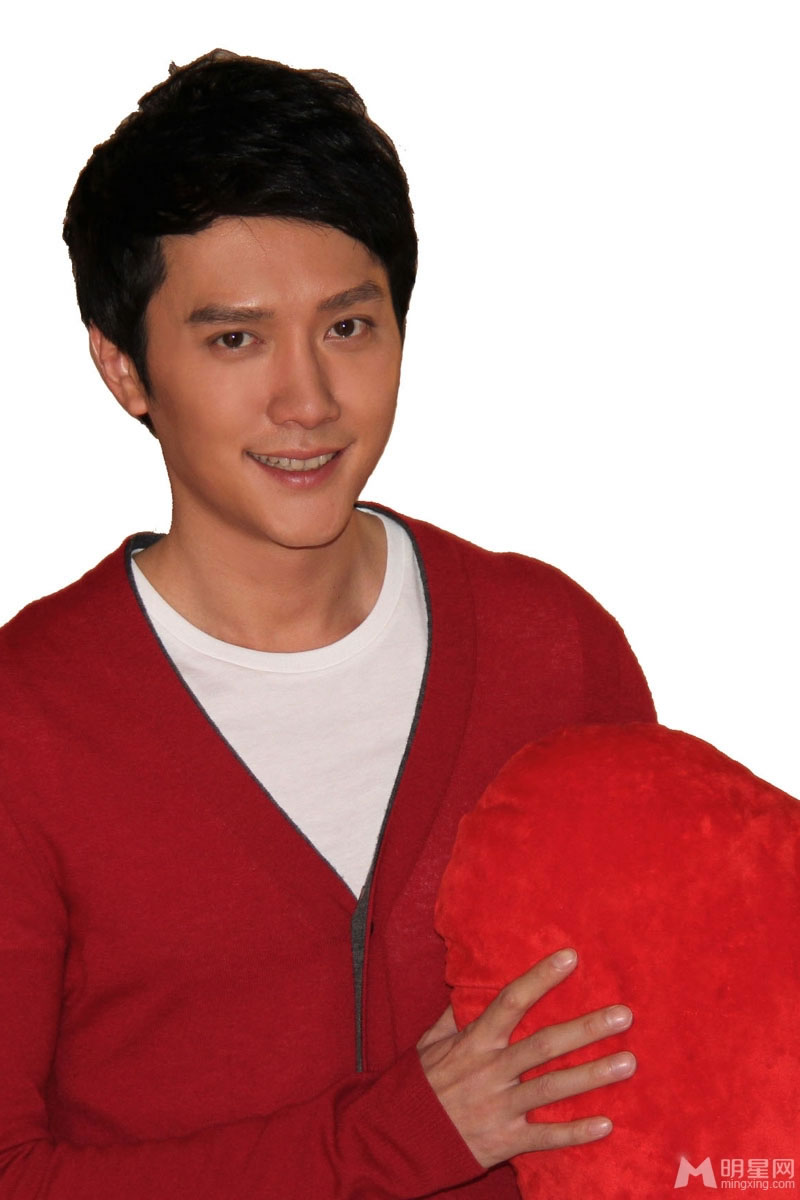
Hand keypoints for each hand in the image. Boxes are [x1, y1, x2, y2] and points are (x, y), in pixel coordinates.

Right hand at [417, 948, 634, 1168]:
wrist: (399, 1138)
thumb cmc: (418, 1085)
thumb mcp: (430, 1044)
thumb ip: (455, 1016)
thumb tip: (472, 986)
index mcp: (474, 1042)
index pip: (511, 1002)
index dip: (540, 978)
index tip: (570, 957)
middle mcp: (491, 1071)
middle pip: (544, 1045)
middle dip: (586, 1029)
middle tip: (624, 1016)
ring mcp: (500, 1107)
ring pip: (553, 1088)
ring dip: (593, 1076)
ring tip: (629, 1062)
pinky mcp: (505, 1141)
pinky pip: (546, 1138)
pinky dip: (576, 1132)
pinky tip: (607, 1123)